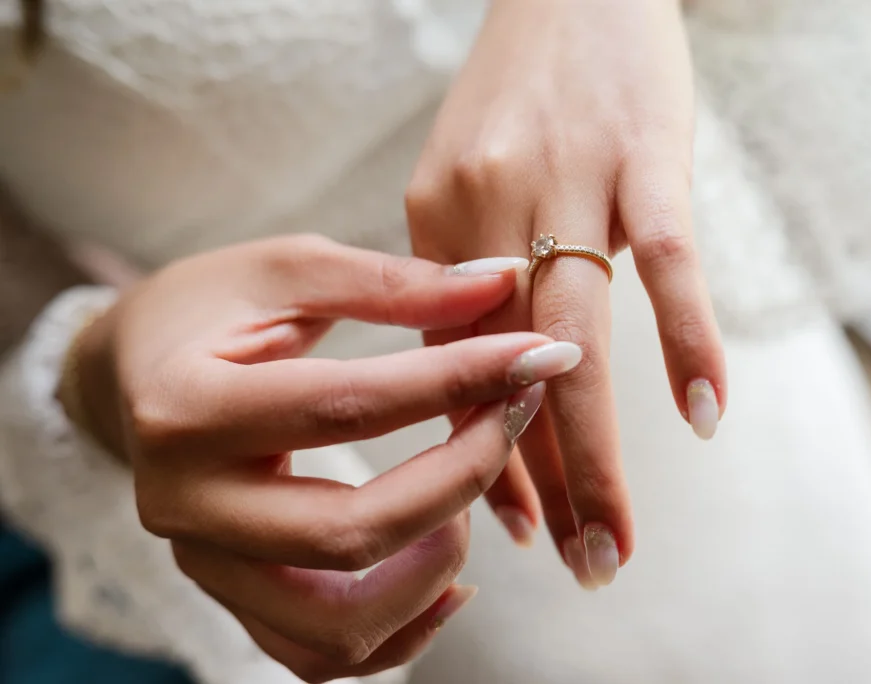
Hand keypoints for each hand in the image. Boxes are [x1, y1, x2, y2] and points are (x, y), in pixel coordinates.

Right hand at [66, 235, 581, 680]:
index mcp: (187, 408)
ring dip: (433, 571)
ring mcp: (203, 565)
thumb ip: (393, 283)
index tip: (542, 356)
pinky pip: (320, 653)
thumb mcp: (289, 271)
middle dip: (462, 478)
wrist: (132, 371)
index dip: (460, 382)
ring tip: (471, 501)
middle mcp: (183, 504)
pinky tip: (450, 577)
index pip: (348, 408)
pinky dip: (401, 631)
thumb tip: (504, 282)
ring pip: (336, 624)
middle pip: (349, 534)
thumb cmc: (210, 308)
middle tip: (517, 416)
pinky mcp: (230, 596)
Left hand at [406, 0, 726, 586]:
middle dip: (540, 482)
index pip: (457, 366)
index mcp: (436, 222)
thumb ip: (468, 271)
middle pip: (509, 369)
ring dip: (595, 449)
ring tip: (613, 538)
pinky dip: (687, 339)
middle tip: (575, 568)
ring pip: (575, 335)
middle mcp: (489, 206)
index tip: (509, 529)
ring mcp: (568, 179)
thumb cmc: (527, 92)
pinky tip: (703, 415)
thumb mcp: (469, 179)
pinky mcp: (643, 153)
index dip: (482, 453)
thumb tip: (492, 375)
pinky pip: (665, 259)